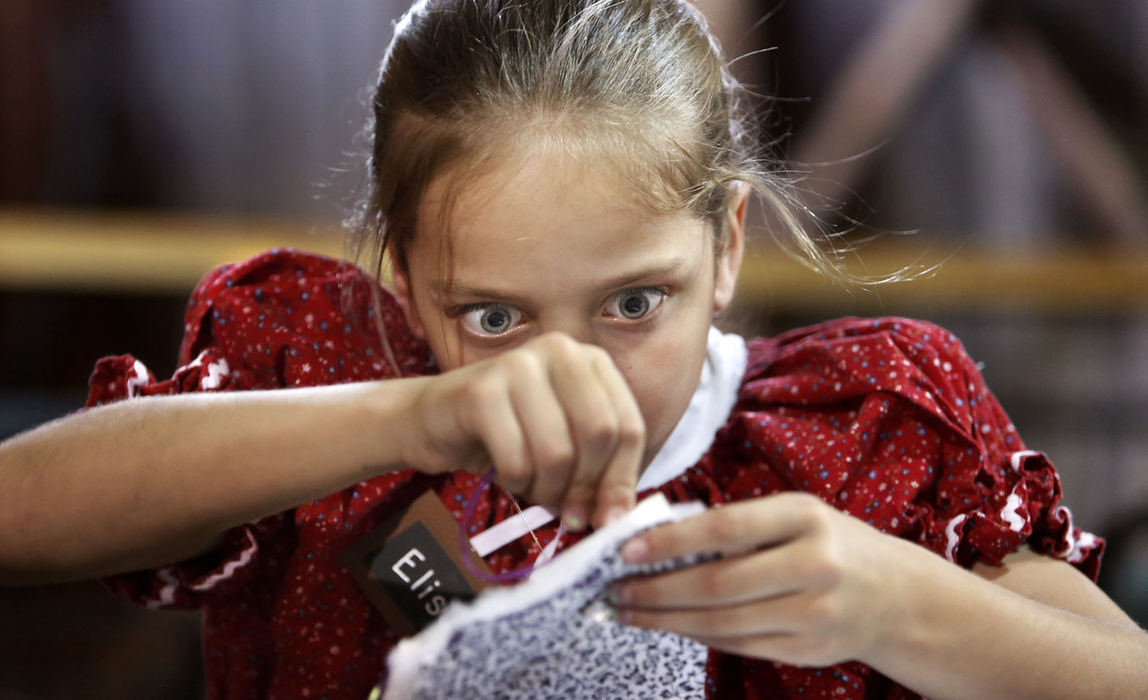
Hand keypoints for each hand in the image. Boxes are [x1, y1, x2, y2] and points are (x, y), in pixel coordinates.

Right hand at [397, 332, 644, 529]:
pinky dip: (514, 482)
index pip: (629, 426)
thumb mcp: (565, 445)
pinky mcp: (480, 390)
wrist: (431, 420)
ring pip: (558, 452)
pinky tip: (505, 474)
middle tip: (570, 513)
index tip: (609, 517)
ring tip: (533, 489)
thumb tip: (619, 516)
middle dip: (586, 487)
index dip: (623, 479)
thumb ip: (599, 472)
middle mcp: (559, 350)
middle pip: (600, 434)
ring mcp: (518, 364)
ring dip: (547, 489)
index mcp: (590, 360)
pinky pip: (516, 459)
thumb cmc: (506, 434)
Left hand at [611, 492, 929, 666]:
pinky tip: (670, 626)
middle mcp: (816, 563)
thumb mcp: (794, 516)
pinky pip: (740, 645)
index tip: (627, 550)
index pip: (726, 527)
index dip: (671, 542)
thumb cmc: (828, 544)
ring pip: (723, 622)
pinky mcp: (811, 650)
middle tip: (615, 590)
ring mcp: (816, 612)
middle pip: (718, 584)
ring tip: (630, 611)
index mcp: (805, 516)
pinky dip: (698, 636)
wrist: (895, 595)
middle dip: (657, 591)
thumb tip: (657, 540)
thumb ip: (737, 525)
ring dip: (667, 620)